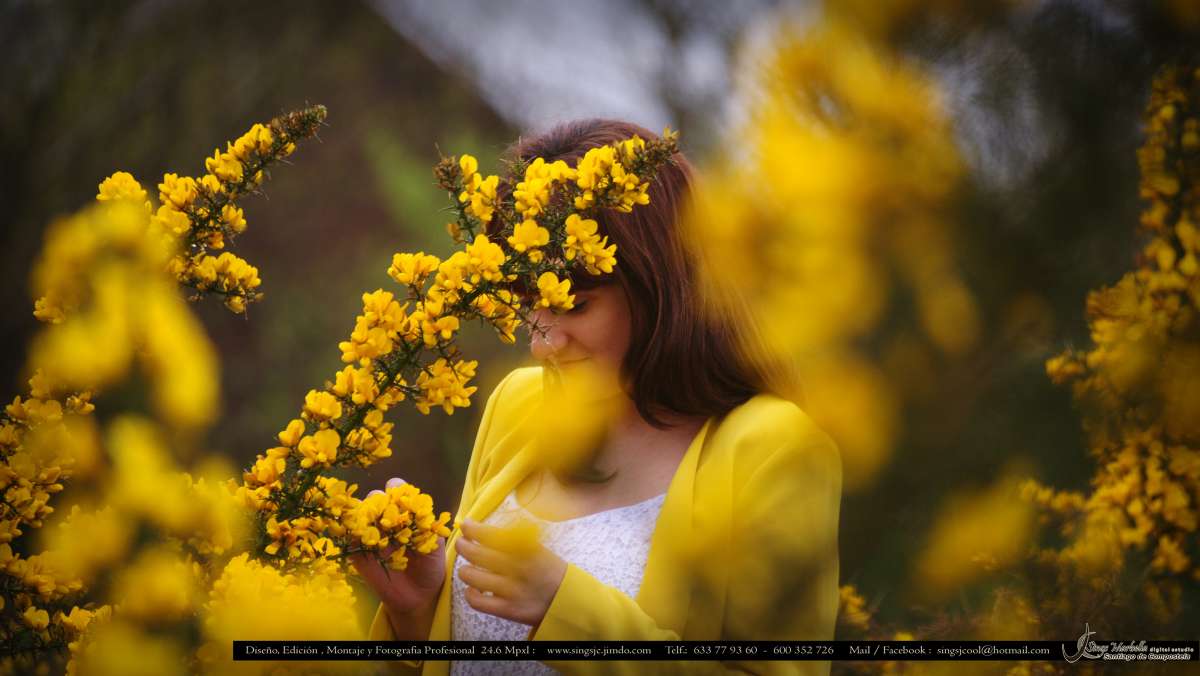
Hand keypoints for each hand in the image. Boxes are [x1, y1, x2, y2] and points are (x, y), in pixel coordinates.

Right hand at [349, 477, 445, 637]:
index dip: (396, 489)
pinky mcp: (358, 552)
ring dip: (359, 514)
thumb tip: (423, 516)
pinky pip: (348, 540)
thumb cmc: (430, 565)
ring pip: (358, 516)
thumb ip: (430, 530)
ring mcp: (370, 535)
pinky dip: (347, 534)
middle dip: (376, 500)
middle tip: (381, 508)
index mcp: (404, 512)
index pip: (397, 491)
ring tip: (364, 519)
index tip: (397, 491)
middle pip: (374, 498)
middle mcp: (385, 519)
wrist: (418, 595)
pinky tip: (352, 534)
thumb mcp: (435, 547)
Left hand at [456, 518, 567, 628]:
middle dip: (463, 546)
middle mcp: (516, 568)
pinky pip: (477, 601)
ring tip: (466, 568)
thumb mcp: (538, 548)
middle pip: (477, 553)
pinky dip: (469, 594)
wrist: (567, 600)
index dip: (474, 529)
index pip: (492, 535)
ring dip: (464, 569)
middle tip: (461, 544)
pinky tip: (472, 589)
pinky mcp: (507, 609)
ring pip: (472, 576)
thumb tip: (485, 529)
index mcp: (525, 549)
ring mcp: (510, 590)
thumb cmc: (549, 570)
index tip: (466, 525)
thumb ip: (515, 539)